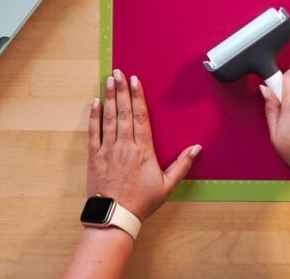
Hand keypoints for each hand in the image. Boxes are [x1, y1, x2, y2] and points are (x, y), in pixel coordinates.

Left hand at [87, 69, 201, 220]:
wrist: (115, 217)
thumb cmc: (141, 202)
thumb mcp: (167, 186)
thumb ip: (182, 165)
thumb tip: (196, 148)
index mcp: (143, 151)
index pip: (141, 117)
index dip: (137, 97)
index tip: (135, 81)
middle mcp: (125, 146)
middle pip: (124, 112)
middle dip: (121, 90)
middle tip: (118, 72)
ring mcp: (108, 150)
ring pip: (108, 118)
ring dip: (109, 98)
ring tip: (108, 80)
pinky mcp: (94, 157)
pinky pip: (93, 133)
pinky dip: (93, 117)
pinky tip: (94, 103)